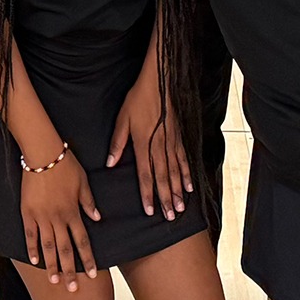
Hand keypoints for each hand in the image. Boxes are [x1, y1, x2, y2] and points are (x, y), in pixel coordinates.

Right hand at [21, 152, 101, 292]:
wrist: (42, 154)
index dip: (88, 258)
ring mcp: (41, 216)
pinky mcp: (27, 212)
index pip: (82, 240)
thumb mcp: (83, 182)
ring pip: (47, 246)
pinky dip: (32, 248)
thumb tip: (97, 218)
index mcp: (73, 211)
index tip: (94, 273)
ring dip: (52, 265)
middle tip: (73, 287)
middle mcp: (58, 218)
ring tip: (55, 280)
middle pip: (65, 249)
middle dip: (71, 270)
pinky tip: (34, 261)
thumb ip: (89, 202)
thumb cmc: (65, 165)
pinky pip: (30, 234)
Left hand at [107, 66, 190, 220]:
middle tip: (170, 217)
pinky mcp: (179, 137)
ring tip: (181, 207)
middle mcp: (159, 146)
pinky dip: (187, 173)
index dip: (148, 193)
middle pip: (163, 177)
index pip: (146, 174)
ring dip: (178, 191)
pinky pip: (184, 159)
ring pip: (176, 171)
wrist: (160, 82)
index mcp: (143, 143)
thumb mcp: (122, 118)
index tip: (150, 210)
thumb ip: (118, 142)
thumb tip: (110, 163)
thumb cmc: (138, 99)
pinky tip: (189, 185)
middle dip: (166, 198)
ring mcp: (172, 142)